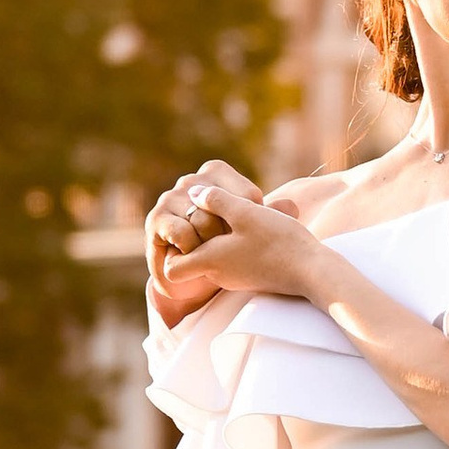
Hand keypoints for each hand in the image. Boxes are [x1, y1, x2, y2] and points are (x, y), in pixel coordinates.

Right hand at [145, 164, 258, 310]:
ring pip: (203, 221)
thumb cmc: (225, 247)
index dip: (252, 221)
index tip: (244, 233)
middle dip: (229, 235)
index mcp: (216, 172)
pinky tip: (191, 253)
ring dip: (209, 244)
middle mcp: (191, 179)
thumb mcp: (251, 229)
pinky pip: (182, 232)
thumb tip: (292, 206)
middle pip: (225, 207)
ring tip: (206, 251)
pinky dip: (191, 247)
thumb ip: (271, 214)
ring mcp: (170, 196)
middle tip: (224, 245)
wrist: (192, 276)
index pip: (247, 195)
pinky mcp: (155, 218)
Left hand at [154, 167, 325, 305]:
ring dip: (219, 239)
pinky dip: (235, 246)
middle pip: (192, 261)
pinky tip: (254, 230)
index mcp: (211, 261)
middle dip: (197, 238)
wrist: (313, 270)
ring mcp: (236, 277)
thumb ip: (216, 201)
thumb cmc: (278, 241)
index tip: (188, 229)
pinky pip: (232, 261)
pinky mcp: (253, 276)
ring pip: (214, 259)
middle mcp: (219, 274)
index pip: (171, 270)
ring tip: (239, 218)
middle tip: (214, 215)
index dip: (173, 250)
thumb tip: (194, 191)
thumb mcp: (245, 213)